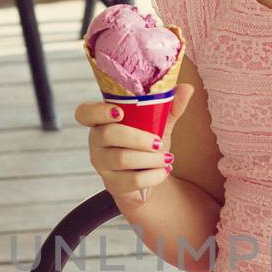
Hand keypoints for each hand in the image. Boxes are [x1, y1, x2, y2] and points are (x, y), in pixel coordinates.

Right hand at [75, 83, 193, 210]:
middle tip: (159, 141)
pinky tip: (164, 171)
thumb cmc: (148, 145)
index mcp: (103, 121)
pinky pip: (132, 180)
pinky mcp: (112, 184)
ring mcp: (102, 164)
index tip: (119, 112)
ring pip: (122, 158)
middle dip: (138, 137)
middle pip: (108, 134)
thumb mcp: (159, 124)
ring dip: (150, 158)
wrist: (149, 178)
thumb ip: (170, 107)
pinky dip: (153, 176)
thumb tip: (187, 88)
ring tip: (168, 158)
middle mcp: (97, 141)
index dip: (97, 111)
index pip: (84, 113)